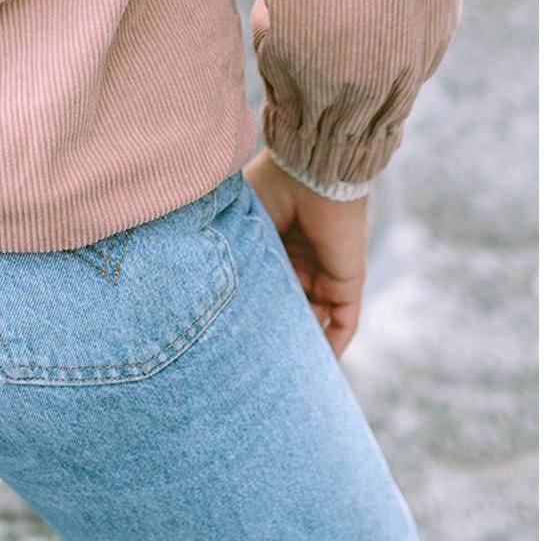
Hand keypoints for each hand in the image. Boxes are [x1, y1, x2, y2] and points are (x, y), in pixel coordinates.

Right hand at [243, 147, 367, 357]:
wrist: (312, 173)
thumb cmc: (271, 189)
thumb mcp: (242, 226)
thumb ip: (232, 252)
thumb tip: (200, 285)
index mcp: (273, 244)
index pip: (267, 285)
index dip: (254, 307)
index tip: (234, 333)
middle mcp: (300, 261)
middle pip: (290, 306)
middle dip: (278, 332)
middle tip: (255, 363)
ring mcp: (325, 273)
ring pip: (315, 319)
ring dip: (303, 343)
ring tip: (283, 375)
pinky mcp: (347, 283)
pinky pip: (343, 322)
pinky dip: (333, 345)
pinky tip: (317, 369)